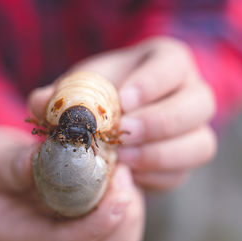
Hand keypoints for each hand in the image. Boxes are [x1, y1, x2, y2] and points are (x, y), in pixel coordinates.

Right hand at [0, 126, 143, 240]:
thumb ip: (12, 164)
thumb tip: (42, 156)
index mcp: (16, 240)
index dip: (97, 223)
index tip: (121, 193)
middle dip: (121, 218)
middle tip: (125, 175)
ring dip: (128, 216)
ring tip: (124, 178)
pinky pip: (115, 239)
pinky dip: (127, 216)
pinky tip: (121, 187)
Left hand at [30, 36, 216, 190]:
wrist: (115, 115)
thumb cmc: (100, 91)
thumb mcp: (82, 84)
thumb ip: (62, 92)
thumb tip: (40, 104)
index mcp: (170, 62)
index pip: (174, 65)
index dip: (152, 83)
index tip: (122, 101)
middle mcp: (192, 93)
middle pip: (199, 105)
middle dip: (160, 122)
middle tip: (124, 133)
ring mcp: (195, 128)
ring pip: (201, 144)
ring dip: (161, 155)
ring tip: (122, 159)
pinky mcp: (186, 159)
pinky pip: (183, 173)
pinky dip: (156, 177)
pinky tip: (129, 174)